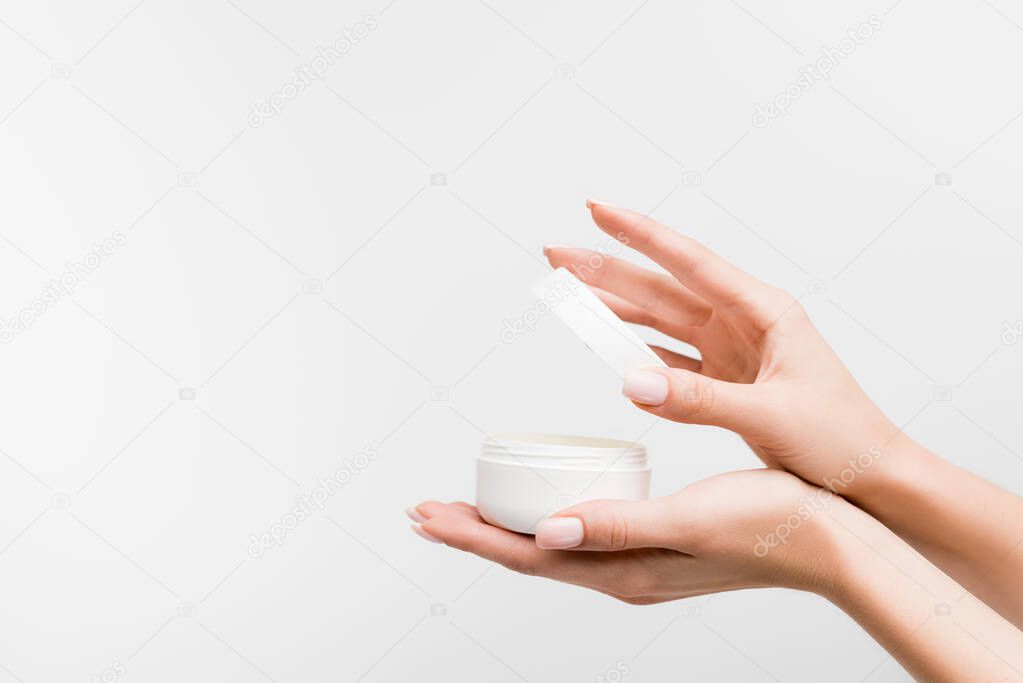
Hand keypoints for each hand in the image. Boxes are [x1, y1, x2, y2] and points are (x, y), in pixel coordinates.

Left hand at [410, 469, 837, 603]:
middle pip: (528, 553)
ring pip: (552, 545)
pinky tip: (543, 505)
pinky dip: (547, 520)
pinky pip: (583, 534)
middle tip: (427, 510)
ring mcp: (638, 563)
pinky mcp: (654, 545)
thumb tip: (547, 534)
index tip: (427, 515)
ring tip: (467, 511)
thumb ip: (617, 527)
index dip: (473, 535)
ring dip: (504, 527)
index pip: (527, 555)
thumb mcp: (687, 520)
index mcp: (625, 571)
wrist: (829, 539)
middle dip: (474, 532)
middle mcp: (623, 573)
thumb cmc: (769, 524)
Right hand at [544, 201, 901, 499]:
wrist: (870, 475)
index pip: (690, 262)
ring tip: (570, 293)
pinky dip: (636, 352)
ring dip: (615, 308)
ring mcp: (732, 351)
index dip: (640, 234)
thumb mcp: (770, 416)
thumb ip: (698, 401)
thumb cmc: (841, 438)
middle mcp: (743, 323)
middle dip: (608, 268)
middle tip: (557, 253)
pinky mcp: (724, 382)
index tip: (597, 210)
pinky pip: (669, 360)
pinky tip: (609, 345)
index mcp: (765, 311)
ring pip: (660, 320)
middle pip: (662, 287)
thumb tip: (630, 381)